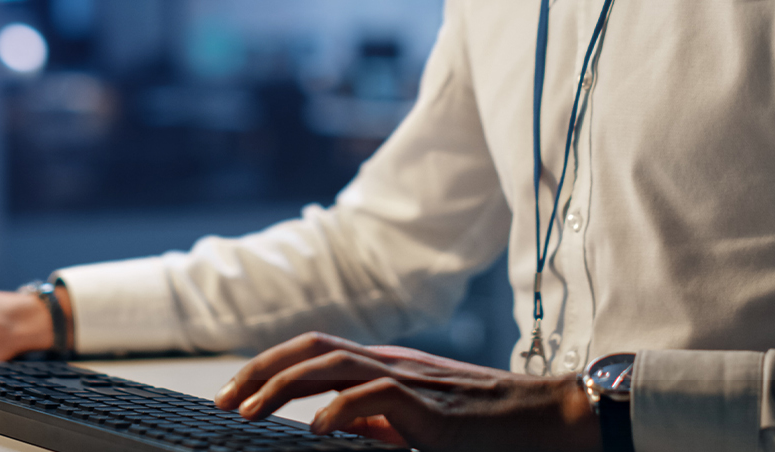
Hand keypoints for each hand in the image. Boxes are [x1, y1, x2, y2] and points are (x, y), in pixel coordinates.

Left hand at [212, 332, 598, 451]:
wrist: (552, 420)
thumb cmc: (489, 427)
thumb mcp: (419, 424)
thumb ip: (376, 423)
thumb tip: (330, 427)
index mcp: (386, 366)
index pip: (314, 350)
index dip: (267, 365)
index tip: (232, 393)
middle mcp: (392, 362)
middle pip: (311, 346)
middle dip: (259, 369)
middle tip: (222, 400)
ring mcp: (412, 380)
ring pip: (331, 363)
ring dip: (282, 386)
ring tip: (248, 411)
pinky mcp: (432, 407)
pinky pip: (376, 395)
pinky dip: (339, 408)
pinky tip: (316, 429)